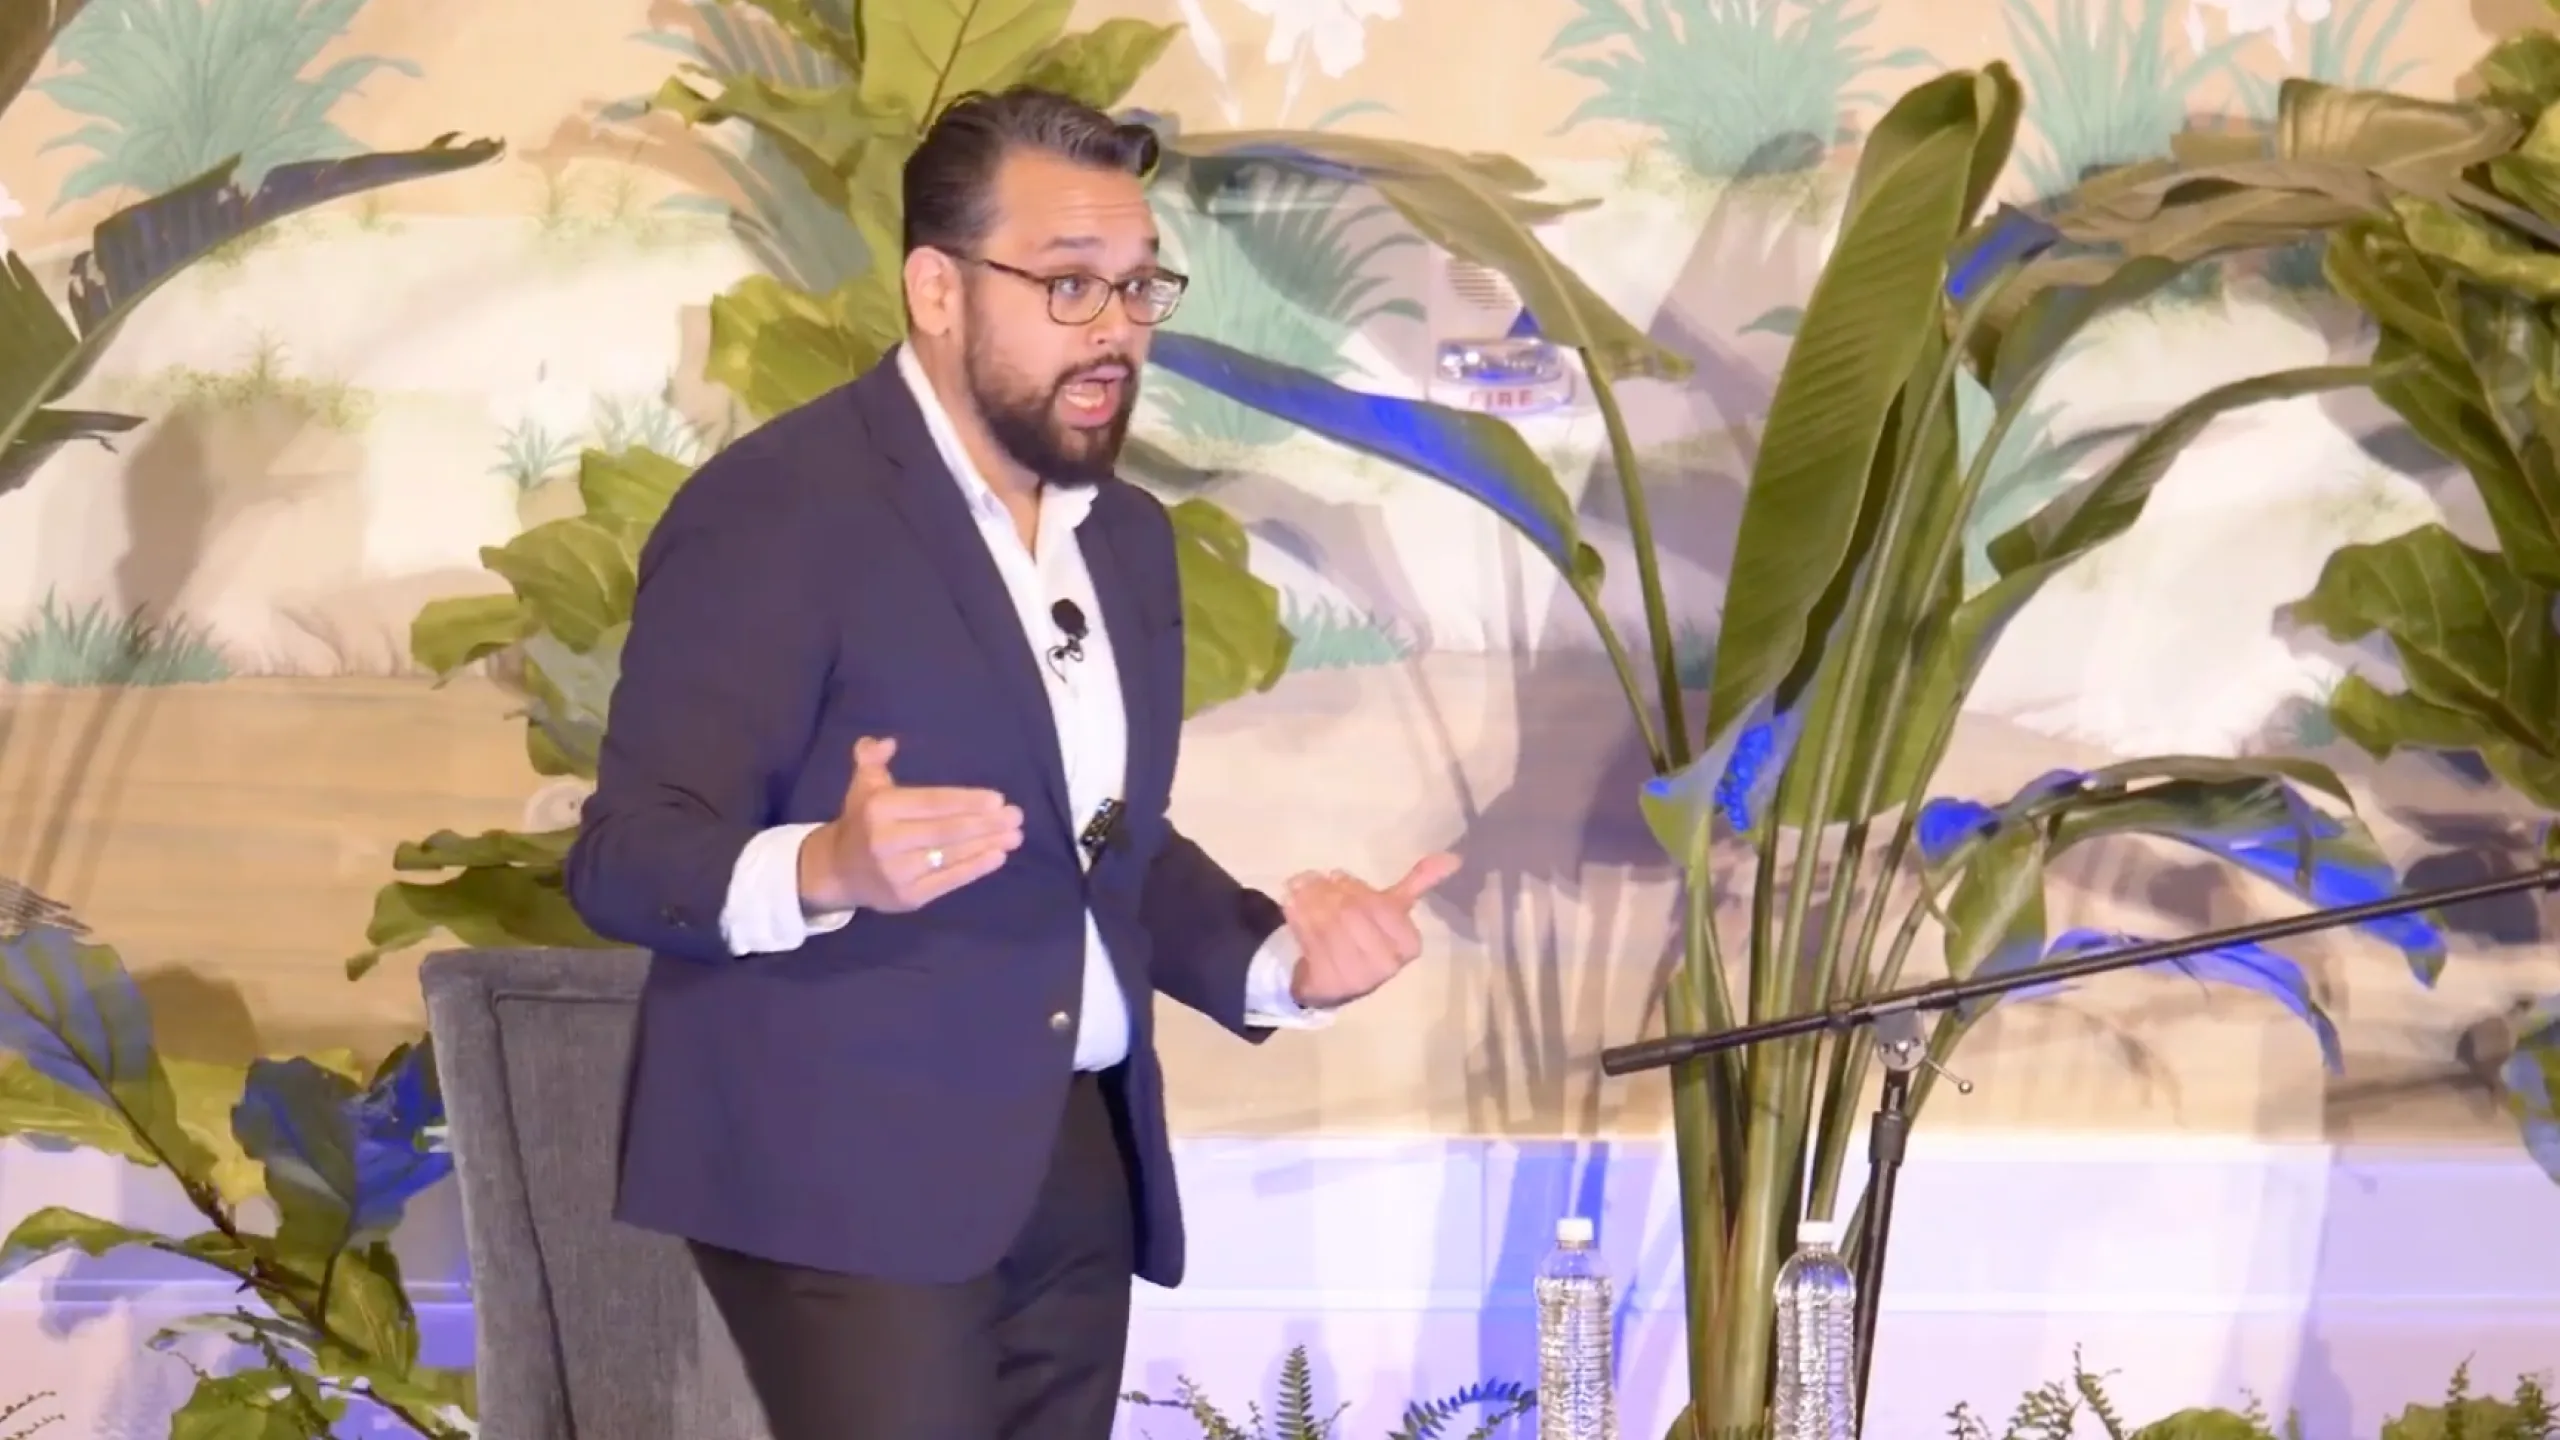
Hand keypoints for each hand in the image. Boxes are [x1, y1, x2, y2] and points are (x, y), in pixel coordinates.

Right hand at [798, 737, 1024, 912]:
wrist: (836, 872)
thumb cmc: (861, 823)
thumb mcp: (863, 786)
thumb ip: (872, 759)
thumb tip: (887, 743)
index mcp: (879, 809)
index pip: (931, 803)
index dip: (965, 801)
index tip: (997, 799)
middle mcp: (887, 841)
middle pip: (946, 831)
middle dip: (985, 824)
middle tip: (1016, 816)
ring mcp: (898, 872)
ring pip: (951, 856)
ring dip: (987, 844)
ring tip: (1015, 835)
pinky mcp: (909, 897)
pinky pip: (948, 881)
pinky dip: (975, 869)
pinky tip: (997, 856)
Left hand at [1282, 853, 1460, 1008]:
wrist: (1335, 980)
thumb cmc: (1366, 937)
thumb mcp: (1391, 910)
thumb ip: (1420, 883)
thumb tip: (1454, 858)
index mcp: (1408, 944)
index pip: (1378, 905)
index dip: (1353, 888)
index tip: (1335, 876)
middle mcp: (1387, 965)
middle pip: (1352, 914)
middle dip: (1327, 891)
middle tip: (1309, 879)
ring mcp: (1359, 978)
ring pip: (1330, 927)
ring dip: (1308, 901)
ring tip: (1295, 887)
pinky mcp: (1331, 984)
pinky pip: (1312, 944)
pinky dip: (1298, 920)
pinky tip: (1290, 905)